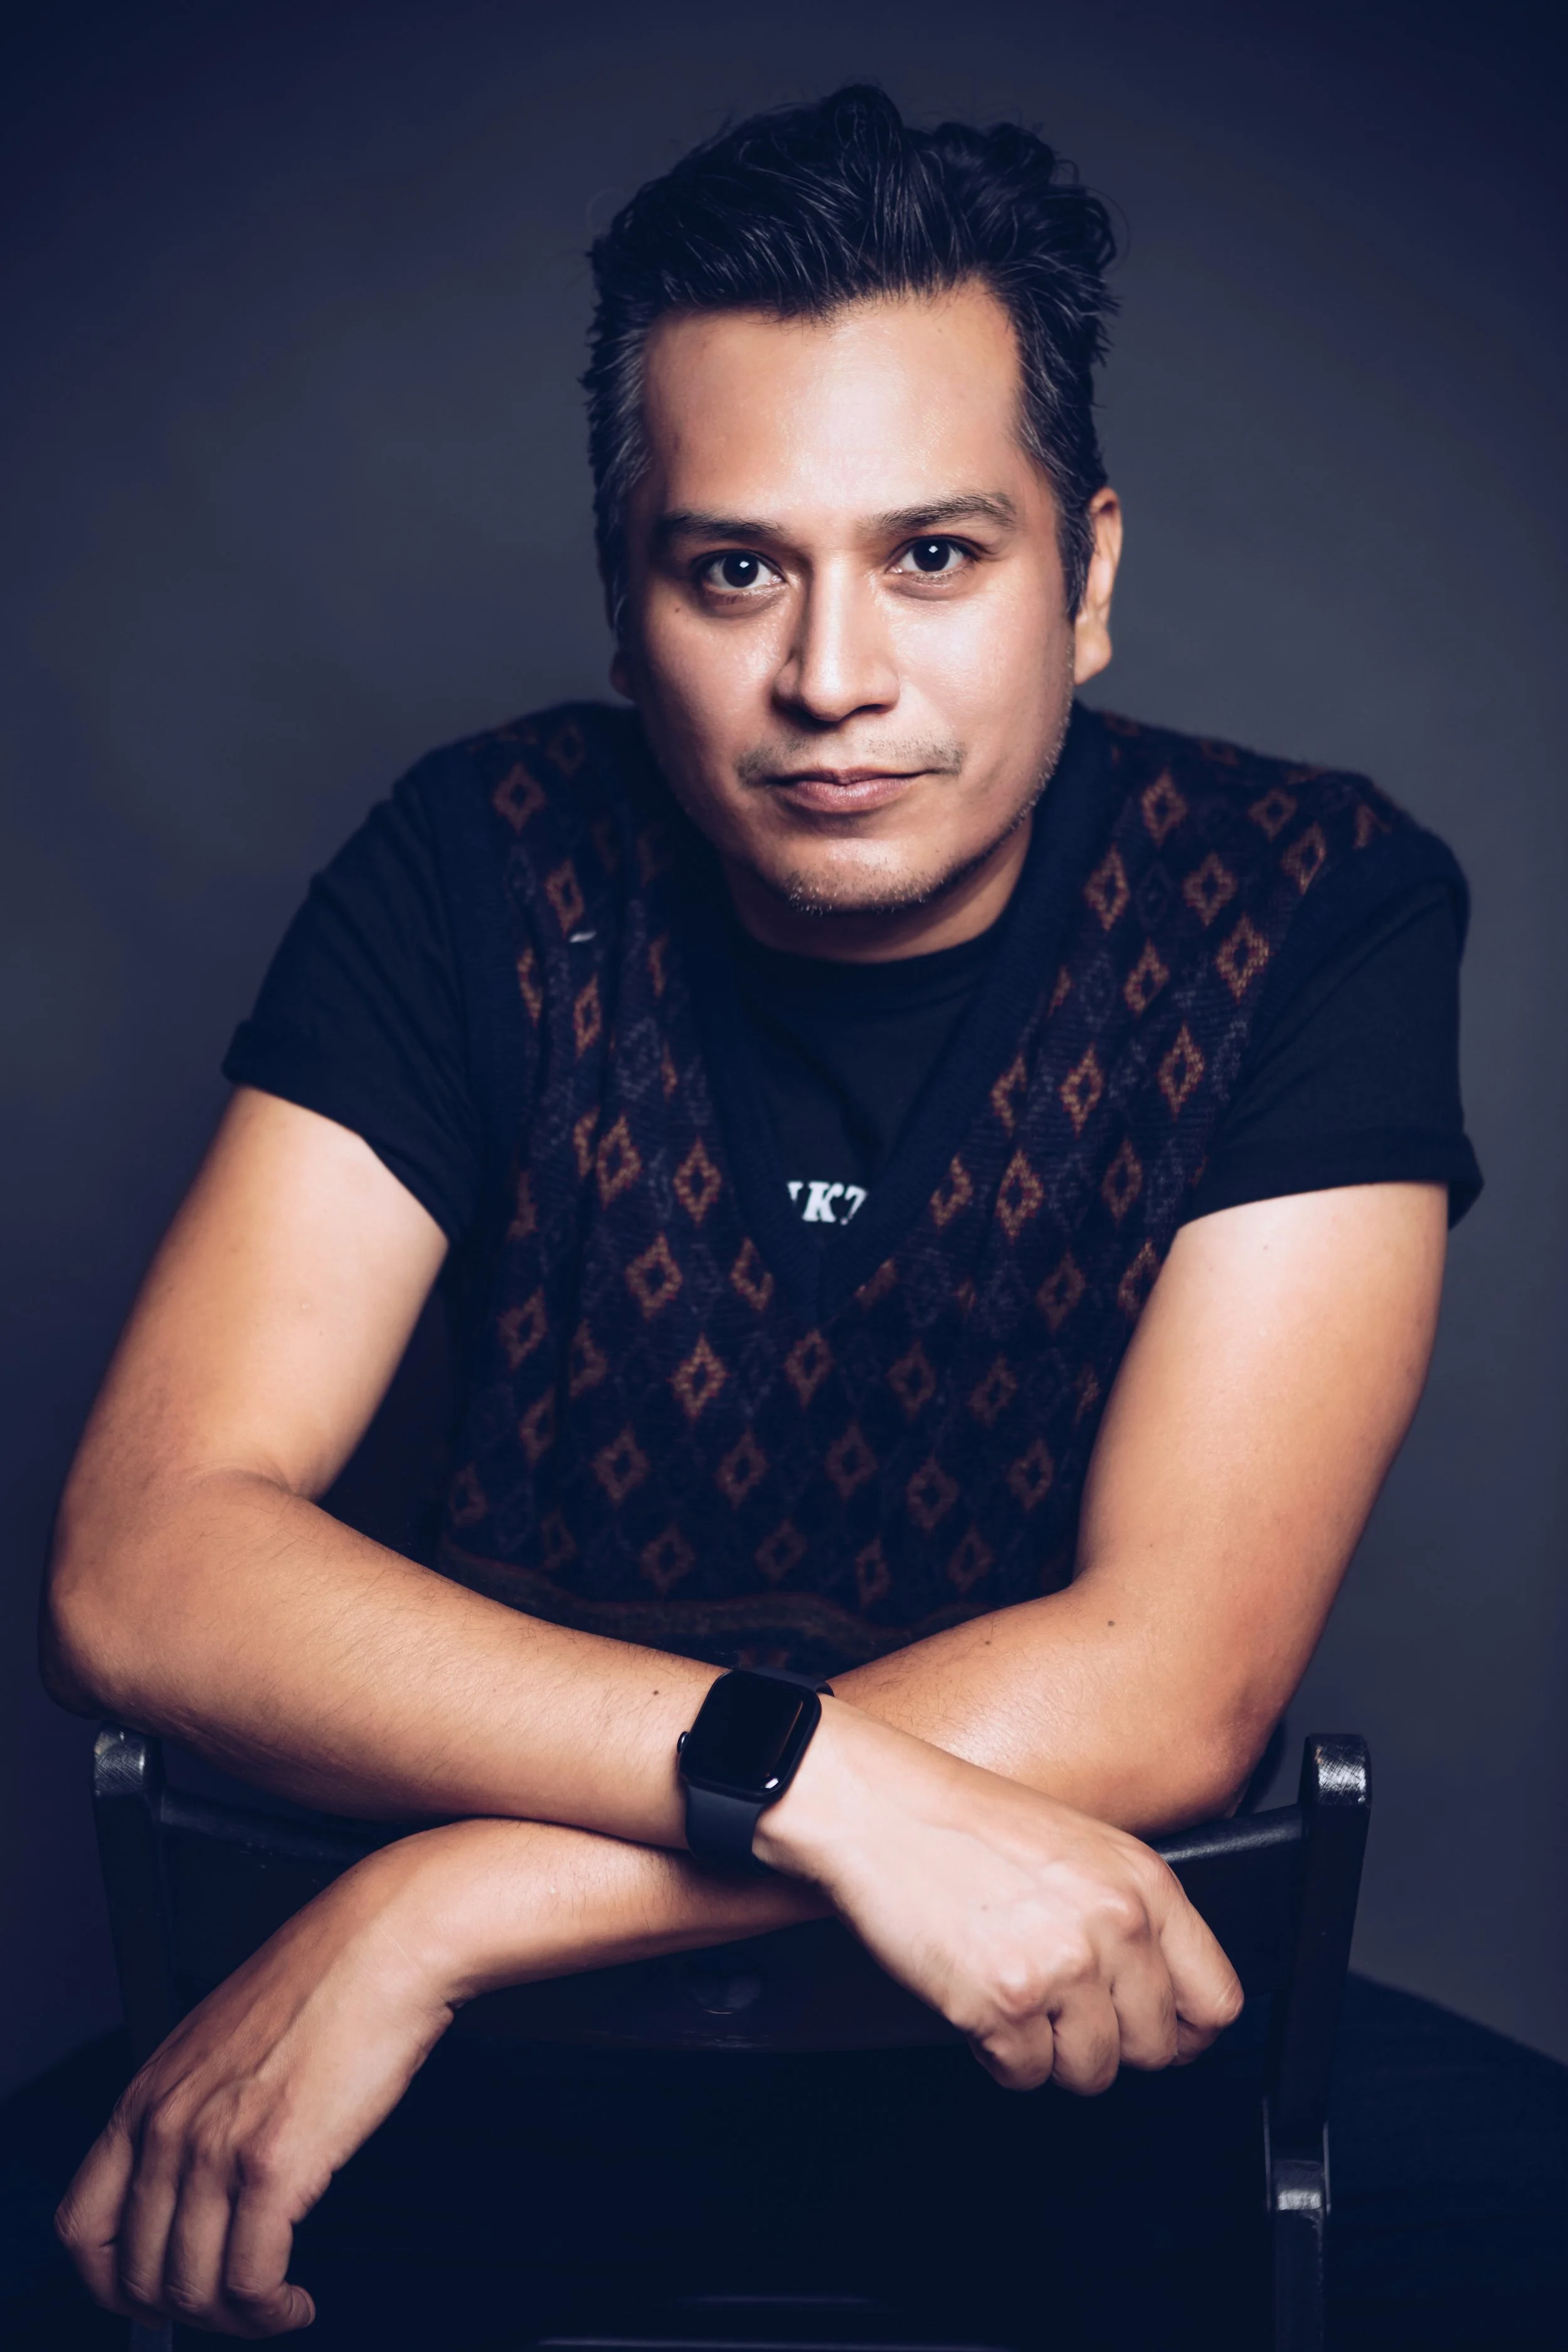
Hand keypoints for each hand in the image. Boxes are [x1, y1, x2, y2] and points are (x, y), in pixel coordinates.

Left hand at [55, 1835, 462, 2337]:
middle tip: (229, 2308)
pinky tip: (295, 2300)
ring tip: (273, 2309)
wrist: (387, 1941)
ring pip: (190, 2287)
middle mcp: (167, 2123)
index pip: (83, 2225)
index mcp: (148, 2092)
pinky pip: (251, 2278)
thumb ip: (194, 2105)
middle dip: (183, 2311)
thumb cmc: (325, 1978)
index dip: (112, 2280)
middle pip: (134, 2272)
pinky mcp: (274, 2163)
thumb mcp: (223, 2038)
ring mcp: (214, 2146)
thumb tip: (195, 2179)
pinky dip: (270, 2311)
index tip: (153, 2292)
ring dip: (234, 2321)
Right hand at [754, 1700, 1242, 2092]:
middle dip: (1106, 2042)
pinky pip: (1024, 2076)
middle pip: (1154, 2049)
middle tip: (1060, 2009)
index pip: (1217, 2001)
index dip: (1186, 2031)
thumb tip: (1164, 1996)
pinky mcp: (1005, 2004)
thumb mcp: (1081, 1847)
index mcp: (1144, 1883)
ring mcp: (1063, 1967)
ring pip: (1091, 2072)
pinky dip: (997, 2054)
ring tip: (1014, 1994)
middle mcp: (1116, 1926)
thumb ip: (1133, 1915)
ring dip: (1050, 2051)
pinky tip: (977, 1998)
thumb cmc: (965, 1823)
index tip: (1159, 2034)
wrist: (879, 1809)